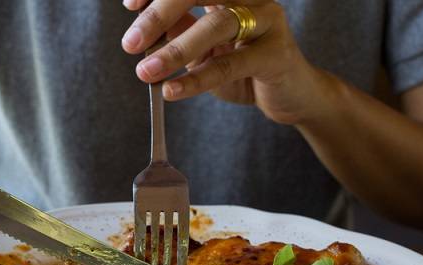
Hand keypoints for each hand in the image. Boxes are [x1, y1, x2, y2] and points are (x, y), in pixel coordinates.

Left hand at [122, 0, 322, 124]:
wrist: (292, 96)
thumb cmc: (245, 69)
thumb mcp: (204, 50)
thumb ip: (180, 33)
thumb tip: (143, 30)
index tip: (130, 4)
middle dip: (160, 14)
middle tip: (130, 43)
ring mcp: (268, 21)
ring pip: (218, 24)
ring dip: (175, 49)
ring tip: (145, 71)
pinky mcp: (277, 54)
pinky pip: (231, 65)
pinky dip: (197, 79)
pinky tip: (171, 90)